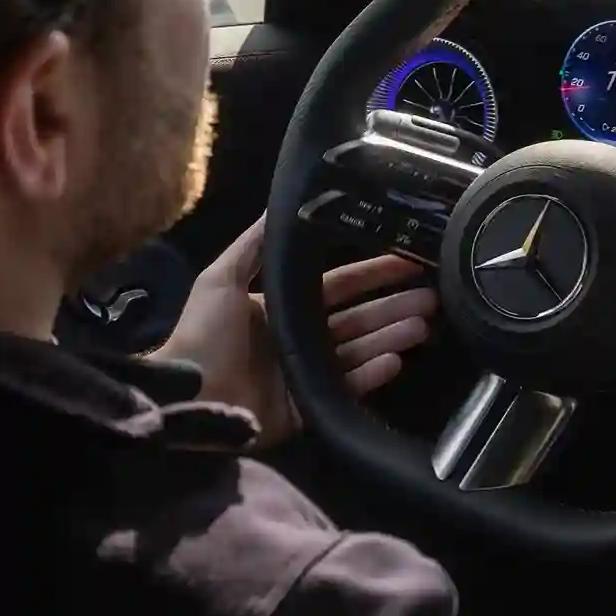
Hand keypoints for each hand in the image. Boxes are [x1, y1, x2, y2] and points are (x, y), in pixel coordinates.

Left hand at [156, 214, 437, 447]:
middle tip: (433, 299)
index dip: (373, 274)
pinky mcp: (306, 411)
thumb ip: (253, 246)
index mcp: (282, 310)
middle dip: (394, 308)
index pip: (338, 286)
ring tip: (422, 327)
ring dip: (390, 338)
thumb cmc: (200, 335)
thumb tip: (280, 205)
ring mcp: (305, 376)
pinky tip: (395, 361)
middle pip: (357, 320)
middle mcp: (299, 340)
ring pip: (358, 352)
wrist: (183, 397)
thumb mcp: (220, 280)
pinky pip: (344, 390)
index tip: (407, 260)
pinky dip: (370, 376)